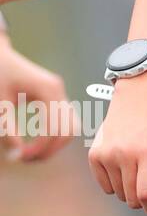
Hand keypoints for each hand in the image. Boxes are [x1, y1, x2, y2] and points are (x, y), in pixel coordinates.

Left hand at [0, 32, 77, 161]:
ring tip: (32, 153)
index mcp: (48, 90)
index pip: (54, 129)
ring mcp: (60, 94)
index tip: (19, 157)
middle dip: (50, 150)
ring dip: (55, 145)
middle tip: (26, 158)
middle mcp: (59, 92)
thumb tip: (17, 154)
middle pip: (68, 131)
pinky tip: (37, 141)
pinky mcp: (56, 98)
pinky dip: (56, 136)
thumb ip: (8, 129)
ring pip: (71, 128)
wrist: (0, 57)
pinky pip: (66, 122)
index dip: (39, 148)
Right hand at [88, 71, 146, 215]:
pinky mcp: (94, 156)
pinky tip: (126, 169)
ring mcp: (106, 155)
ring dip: (131, 191)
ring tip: (142, 172)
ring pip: (119, 193)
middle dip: (145, 199)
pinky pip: (105, 186)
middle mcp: (124, 154)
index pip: (145, 194)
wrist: (136, 101)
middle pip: (131, 197)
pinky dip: (117, 185)